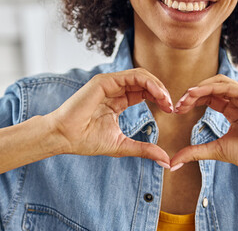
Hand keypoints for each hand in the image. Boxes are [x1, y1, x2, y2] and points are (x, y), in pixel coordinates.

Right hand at [47, 68, 174, 166]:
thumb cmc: (87, 141)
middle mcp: (113, 90)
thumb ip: (145, 150)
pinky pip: (132, 76)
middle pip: (145, 82)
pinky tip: (158, 95)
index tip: (171, 111)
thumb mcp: (123, 146)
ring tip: (167, 101)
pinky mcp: (104, 81)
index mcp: (117, 101)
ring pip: (141, 76)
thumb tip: (166, 161)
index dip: (159, 99)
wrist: (65, 138)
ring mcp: (108, 84)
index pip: (143, 92)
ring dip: (158, 86)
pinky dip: (148, 83)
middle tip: (172, 106)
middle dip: (162, 92)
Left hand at [170, 74, 237, 175]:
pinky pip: (229, 87)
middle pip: (212, 87)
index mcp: (233, 110)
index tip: (177, 110)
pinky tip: (196, 94)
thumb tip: (173, 162)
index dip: (192, 100)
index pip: (210, 97)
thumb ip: (195, 152)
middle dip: (193, 93)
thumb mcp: (217, 150)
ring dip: (199, 88)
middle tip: (179, 104)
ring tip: (185, 98)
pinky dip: (211, 87)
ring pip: (219, 83)